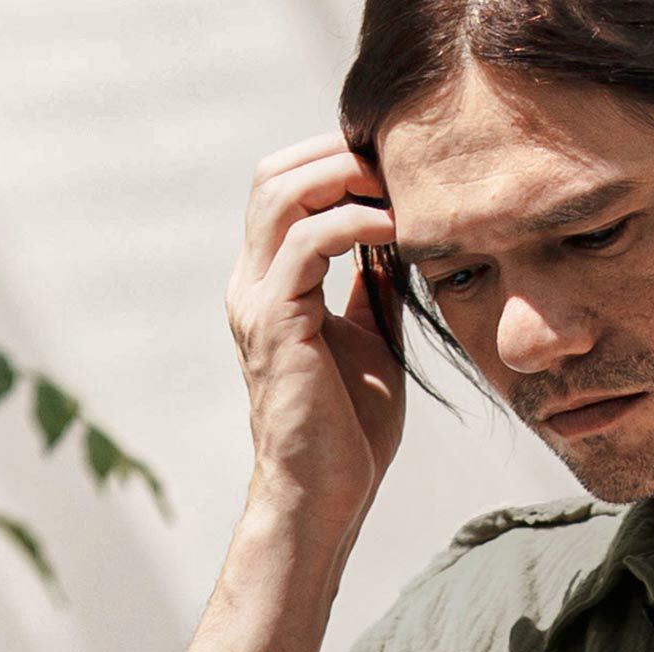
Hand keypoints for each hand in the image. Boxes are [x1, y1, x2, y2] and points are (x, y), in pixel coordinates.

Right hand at [225, 126, 405, 535]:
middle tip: (395, 162)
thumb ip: (374, 292)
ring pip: (281, 196)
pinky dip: (353, 225)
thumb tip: (401, 246)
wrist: (328, 494)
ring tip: (394, 186)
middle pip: (273, 176)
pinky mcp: (276, 324)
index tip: (393, 169)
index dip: (333, 165)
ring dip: (341, 177)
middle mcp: (252, 283)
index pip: (285, 190)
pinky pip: (307, 245)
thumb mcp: (372, 342)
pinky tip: (394, 231)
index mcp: (271, 284)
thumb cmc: (350, 430)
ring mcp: (258, 301)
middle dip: (335, 155)